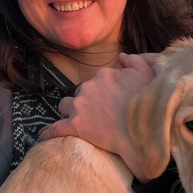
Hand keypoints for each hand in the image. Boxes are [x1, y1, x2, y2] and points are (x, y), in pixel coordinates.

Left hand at [39, 53, 155, 180]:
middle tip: (100, 113)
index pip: (98, 79)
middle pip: (81, 92)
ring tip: (76, 120)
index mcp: (104, 74)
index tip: (113, 100)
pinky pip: (56, 128)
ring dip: (69, 111)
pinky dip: (50, 132)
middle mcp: (89, 87)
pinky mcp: (75, 125)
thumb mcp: (147, 74)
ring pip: (66, 105)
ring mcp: (80, 106)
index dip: (105, 90)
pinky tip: (44, 136)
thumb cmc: (147, 103)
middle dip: (87, 100)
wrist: (143, 129)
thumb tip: (122, 57)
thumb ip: (134, 61)